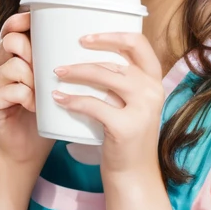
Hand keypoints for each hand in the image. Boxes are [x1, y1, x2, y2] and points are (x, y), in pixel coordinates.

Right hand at [0, 12, 53, 169]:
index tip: (40, 21)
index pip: (12, 26)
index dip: (24, 20)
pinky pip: (14, 89)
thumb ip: (60, 61)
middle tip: (49, 68)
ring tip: (45, 93)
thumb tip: (88, 42)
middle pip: (12, 40)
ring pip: (15, 64)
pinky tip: (36, 107)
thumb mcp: (54, 82)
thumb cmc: (45, 112)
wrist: (27, 148)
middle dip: (34, 50)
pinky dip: (29, 98)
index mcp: (12, 54)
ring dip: (35, 78)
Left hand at [52, 32, 164, 178]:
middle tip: (60, 63)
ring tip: (56, 74)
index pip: (139, 43)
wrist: (133, 174)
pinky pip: (93, 105)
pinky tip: (59, 99)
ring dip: (76, 73)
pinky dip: (73, 100)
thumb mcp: (132, 103)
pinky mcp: (126, 127)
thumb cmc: (126, 135)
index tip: (85, 38)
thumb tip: (84, 56)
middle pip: (115, 61)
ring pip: (104, 77)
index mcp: (154, 80)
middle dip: (84, 59)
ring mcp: (142, 109)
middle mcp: (153, 90)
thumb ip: (120, 81)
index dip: (112, 35)